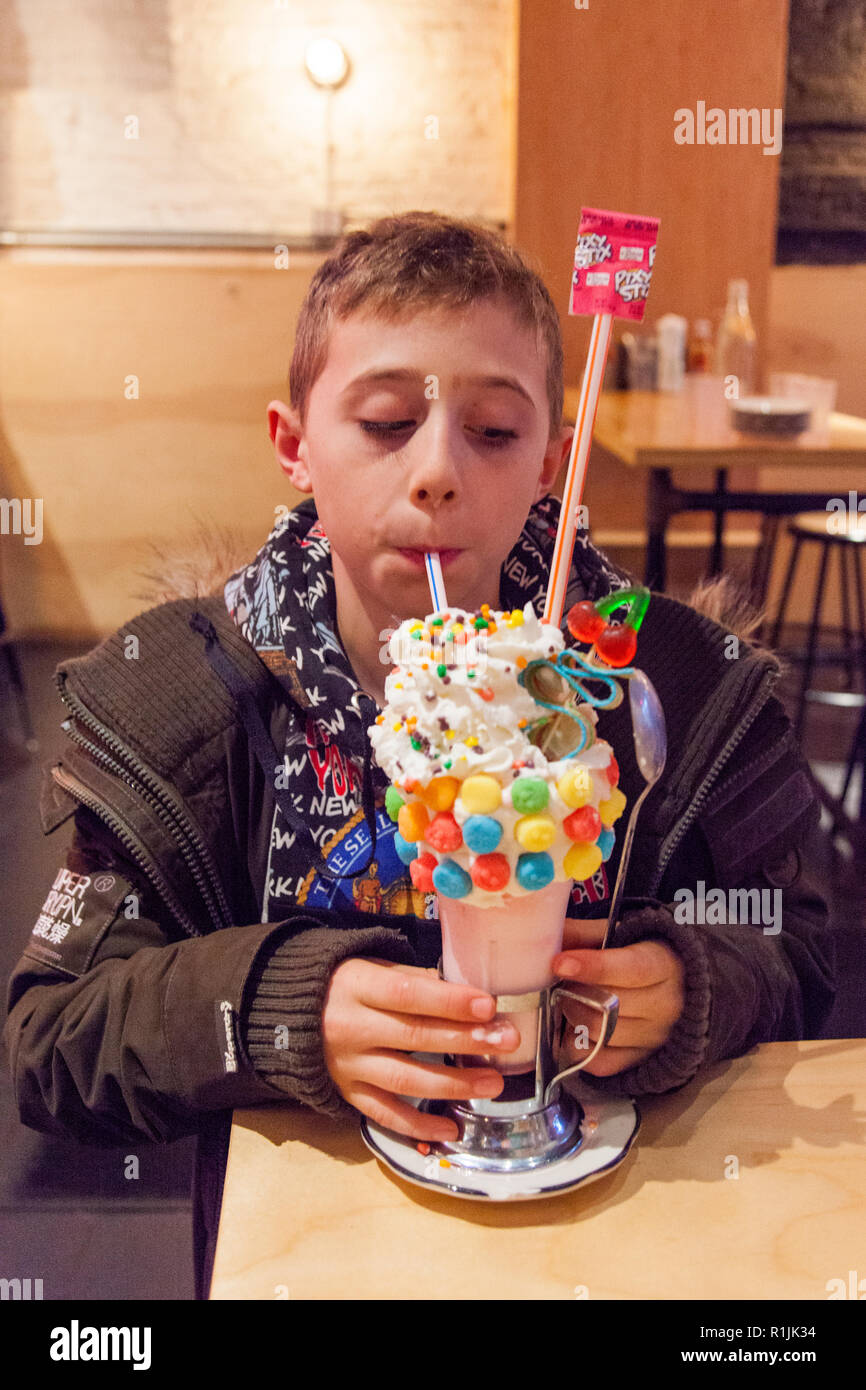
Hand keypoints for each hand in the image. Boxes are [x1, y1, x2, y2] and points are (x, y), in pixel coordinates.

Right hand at [321, 957, 521, 1142]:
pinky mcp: (346, 1093)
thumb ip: (412, 979)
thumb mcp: (370, 967)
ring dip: (453, 1084)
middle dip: (465, 1040)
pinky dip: (418, 1125)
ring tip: (492, 1084)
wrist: (283, 1012)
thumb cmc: (342, 984)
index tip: (488, 1005)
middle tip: (506, 1041)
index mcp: (357, 987)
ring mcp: (348, 1065)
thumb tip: (463, 994)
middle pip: (414, 1036)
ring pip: (404, 1079)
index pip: (408, 994)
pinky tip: (450, 1128)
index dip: (449, 1001)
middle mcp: (351, 1028)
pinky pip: (384, 1114)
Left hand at [552, 919, 685, 1075]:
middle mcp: (666, 1005)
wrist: (662, 988)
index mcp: (664, 964)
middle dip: (574, 990)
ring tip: (571, 999)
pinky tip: (577, 1027)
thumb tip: (542, 938)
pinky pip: (596, 1061)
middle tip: (563, 980)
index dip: (593, 967)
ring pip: (599, 1033)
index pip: (631, 969)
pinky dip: (578, 1045)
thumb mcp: (611, 936)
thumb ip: (580, 936)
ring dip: (573, 1015)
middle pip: (608, 1005)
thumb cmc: (629, 956)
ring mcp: (654, 1037)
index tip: (559, 963)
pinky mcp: (638, 1060)